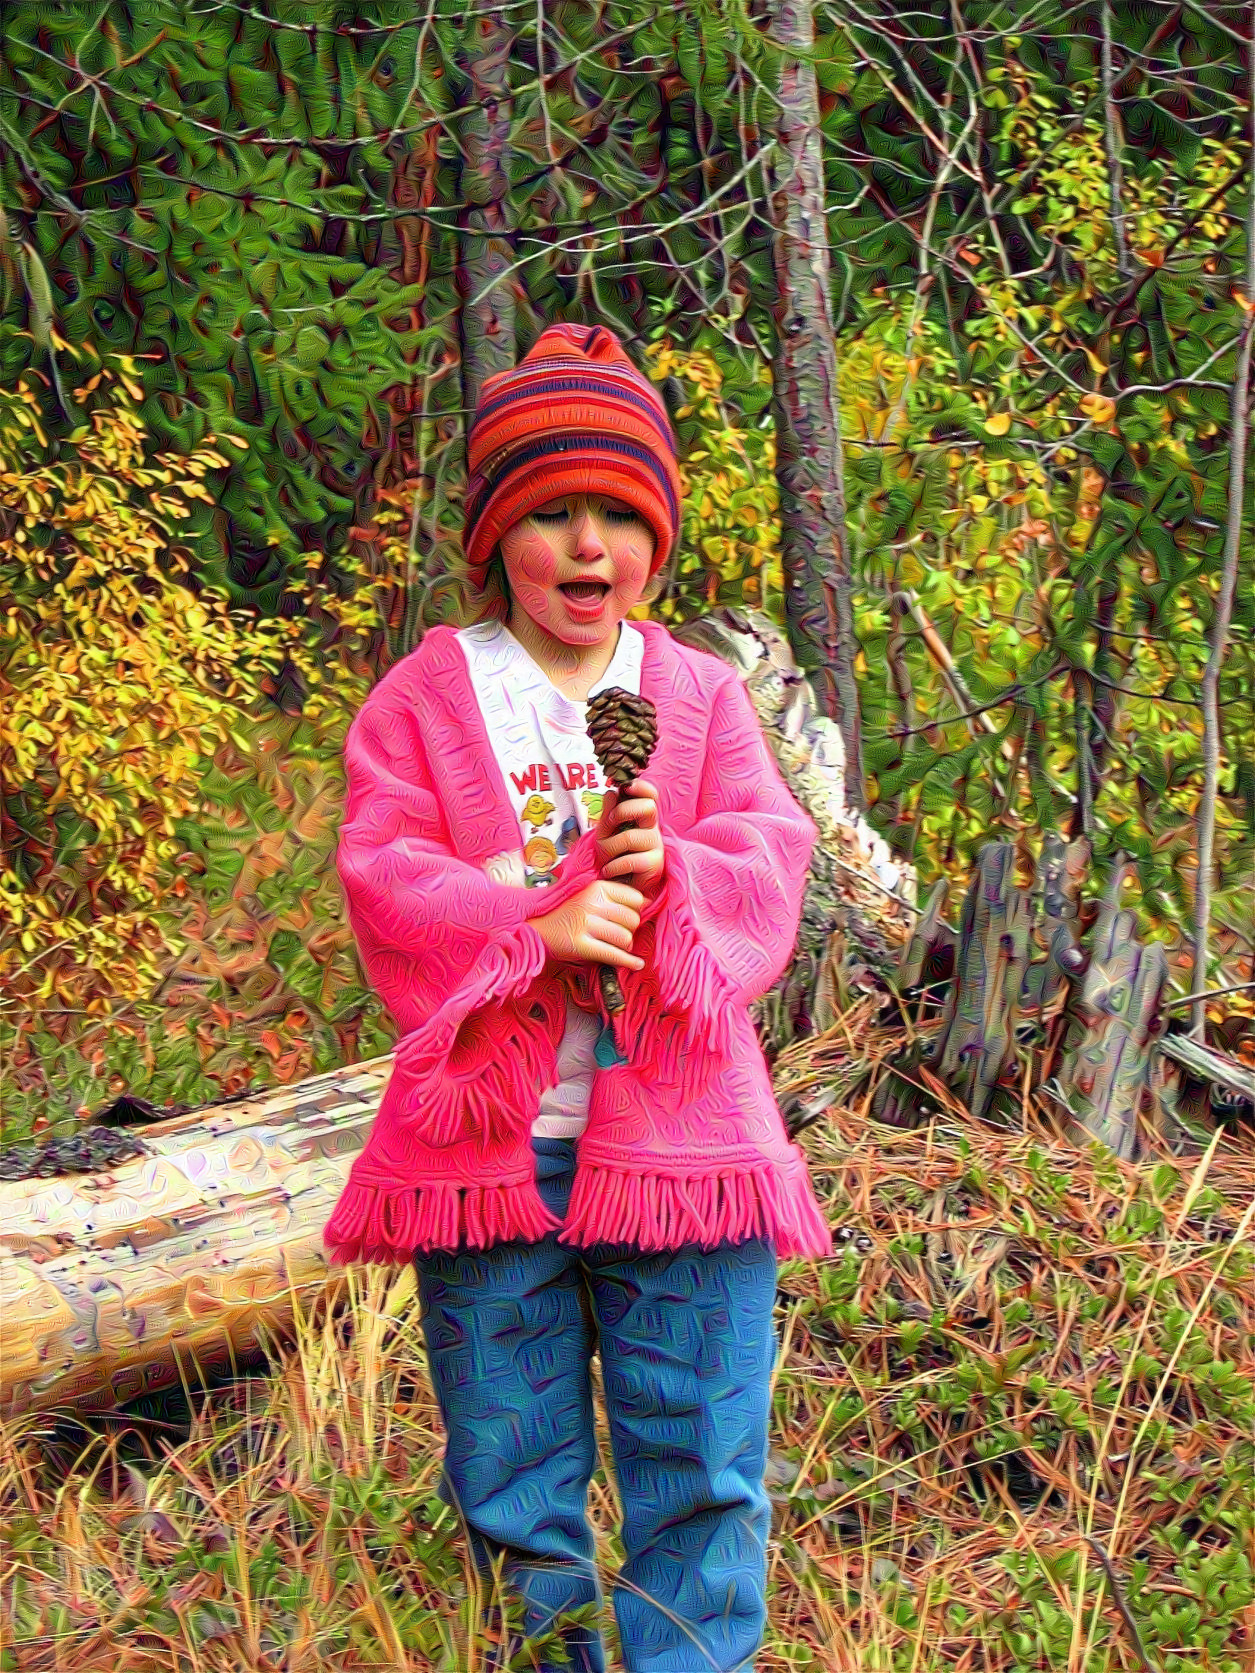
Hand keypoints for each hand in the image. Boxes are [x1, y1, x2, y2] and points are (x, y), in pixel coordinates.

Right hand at [530, 879, 645, 970]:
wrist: (535, 928)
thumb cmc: (567, 913)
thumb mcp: (588, 895)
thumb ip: (614, 896)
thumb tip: (648, 902)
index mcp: (596, 888)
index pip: (635, 899)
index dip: (635, 911)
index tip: (625, 918)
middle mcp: (591, 903)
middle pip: (633, 920)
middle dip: (630, 931)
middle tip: (618, 935)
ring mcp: (585, 924)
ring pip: (625, 938)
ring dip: (624, 947)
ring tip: (616, 946)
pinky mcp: (580, 945)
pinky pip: (613, 955)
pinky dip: (628, 962)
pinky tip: (636, 964)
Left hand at [595, 778, 665, 897]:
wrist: (619, 889)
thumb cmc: (613, 858)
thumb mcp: (604, 834)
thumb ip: (607, 814)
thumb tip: (610, 793)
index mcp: (642, 818)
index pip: (651, 795)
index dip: (642, 787)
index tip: (626, 787)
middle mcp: (653, 829)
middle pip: (649, 807)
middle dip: (622, 812)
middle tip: (609, 824)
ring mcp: (656, 847)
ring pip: (632, 836)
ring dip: (610, 847)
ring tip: (604, 858)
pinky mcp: (655, 866)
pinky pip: (631, 860)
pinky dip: (613, 866)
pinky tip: (608, 871)